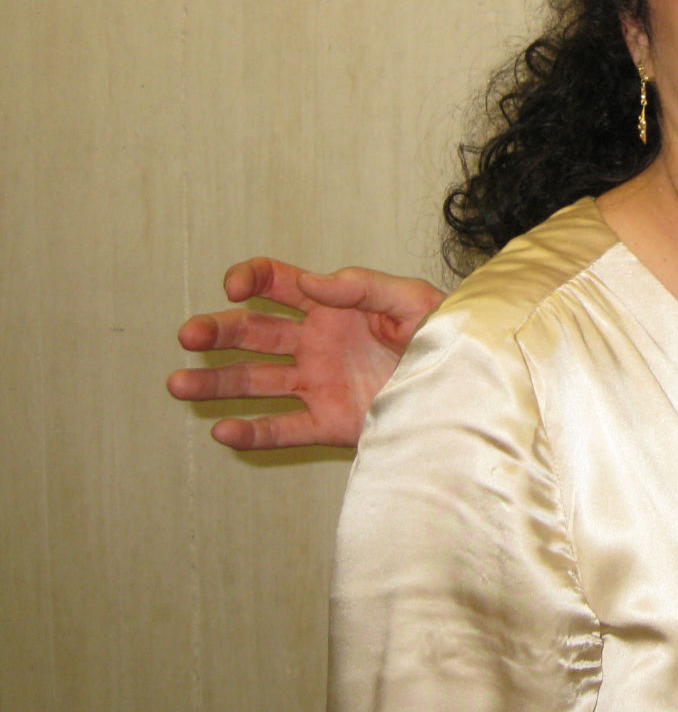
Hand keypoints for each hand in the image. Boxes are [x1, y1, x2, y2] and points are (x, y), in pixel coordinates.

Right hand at [168, 259, 443, 449]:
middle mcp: (316, 343)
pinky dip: (252, 432)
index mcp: (333, 306)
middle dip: (218, 331)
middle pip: (252, 333)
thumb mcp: (412, 300)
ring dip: (216, 384)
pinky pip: (282, 429)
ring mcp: (318, 384)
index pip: (277, 284)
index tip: (235, 288)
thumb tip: (311, 282)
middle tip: (188, 335)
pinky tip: (223, 430)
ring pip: (255, 382)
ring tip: (177, 385)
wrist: (467, 388)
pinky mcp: (328, 423)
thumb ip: (362, 286)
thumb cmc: (445, 334)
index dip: (251, 279)